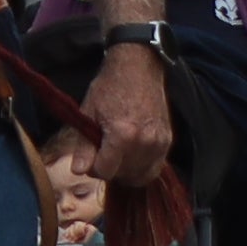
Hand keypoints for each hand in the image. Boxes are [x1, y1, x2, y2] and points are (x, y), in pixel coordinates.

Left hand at [85, 43, 170, 186]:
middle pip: (123, 176)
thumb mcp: (88, 113)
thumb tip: (79, 171)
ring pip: (140, 176)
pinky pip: (155, 168)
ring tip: (116, 154)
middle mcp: (145, 142)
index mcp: (123, 135)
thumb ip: (84, 146)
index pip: (105, 172)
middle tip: (101, 153)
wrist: (138, 69)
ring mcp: (159, 143)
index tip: (89, 157)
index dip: (93, 168)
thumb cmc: (109, 88)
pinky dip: (141, 167)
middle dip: (109, 170)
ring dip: (125, 172)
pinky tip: (131, 155)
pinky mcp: (168, 141)